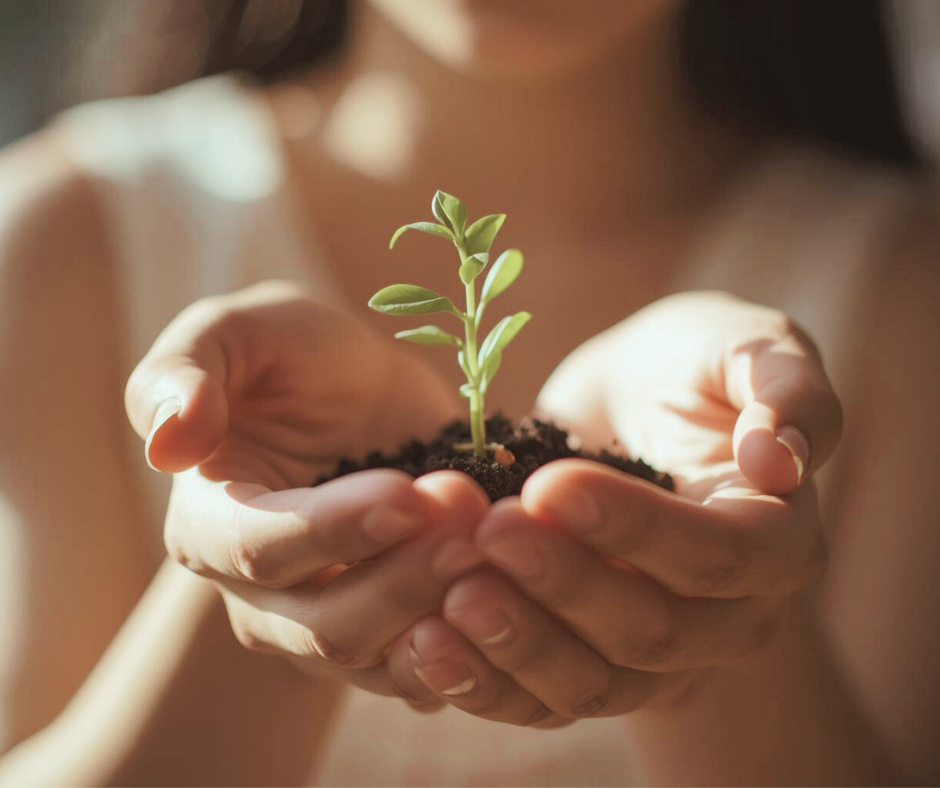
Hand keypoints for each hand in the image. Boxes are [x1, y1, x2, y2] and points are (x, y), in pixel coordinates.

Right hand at [125, 281, 488, 701]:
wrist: (364, 402)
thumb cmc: (297, 362)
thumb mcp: (239, 334)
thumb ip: (185, 371)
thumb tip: (168, 443)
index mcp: (210, 522)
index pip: (259, 550)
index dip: (335, 530)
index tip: (411, 493)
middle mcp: (259, 596)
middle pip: (327, 625)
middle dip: (407, 576)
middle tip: (474, 516)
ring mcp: (326, 626)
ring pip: (382, 660)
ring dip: (447, 612)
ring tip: (502, 545)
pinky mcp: (390, 640)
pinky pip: (428, 672)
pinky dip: (475, 645)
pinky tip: (517, 591)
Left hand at [390, 292, 841, 724]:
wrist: (631, 408)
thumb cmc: (687, 368)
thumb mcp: (742, 344)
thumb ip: (783, 384)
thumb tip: (779, 457)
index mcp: (776, 541)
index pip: (718, 555)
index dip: (637, 529)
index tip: (550, 485)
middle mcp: (728, 617)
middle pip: (653, 631)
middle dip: (565, 584)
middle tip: (488, 531)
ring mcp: (659, 656)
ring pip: (596, 682)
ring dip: (520, 646)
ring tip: (448, 600)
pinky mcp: (591, 662)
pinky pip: (542, 698)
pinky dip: (487, 681)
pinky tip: (429, 643)